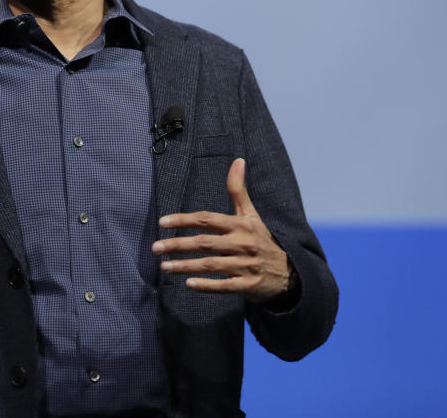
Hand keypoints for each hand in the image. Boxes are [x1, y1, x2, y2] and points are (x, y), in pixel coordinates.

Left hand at [152, 158, 291, 302]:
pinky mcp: (248, 285)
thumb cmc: (262, 240)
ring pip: (210, 265)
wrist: (291, 273)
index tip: (162, 222)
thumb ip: (238, 190)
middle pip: (205, 243)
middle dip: (178, 244)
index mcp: (240, 225)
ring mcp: (245, 265)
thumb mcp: (251, 215)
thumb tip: (237, 160)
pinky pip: (224, 286)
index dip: (183, 220)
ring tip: (164, 266)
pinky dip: (206, 285)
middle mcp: (242, 244)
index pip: (207, 219)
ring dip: (185, 266)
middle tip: (156, 248)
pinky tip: (188, 283)